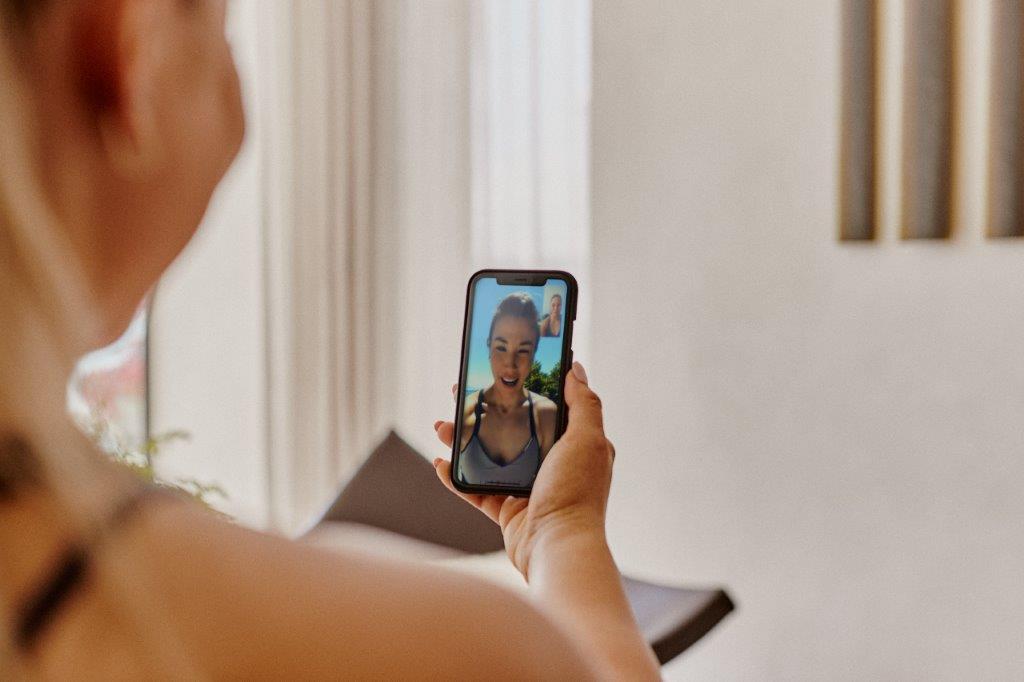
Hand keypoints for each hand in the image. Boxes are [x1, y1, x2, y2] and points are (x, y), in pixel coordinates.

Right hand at [432, 362, 614, 579]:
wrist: (558, 548)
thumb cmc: (577, 494)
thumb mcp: (587, 439)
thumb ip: (583, 403)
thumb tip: (576, 368)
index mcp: (573, 446)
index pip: (545, 408)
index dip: (522, 390)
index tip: (498, 375)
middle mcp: (552, 466)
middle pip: (511, 429)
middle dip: (484, 412)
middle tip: (460, 395)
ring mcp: (528, 489)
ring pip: (489, 457)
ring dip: (463, 441)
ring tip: (441, 426)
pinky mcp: (508, 511)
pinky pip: (476, 490)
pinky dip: (457, 477)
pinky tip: (441, 463)